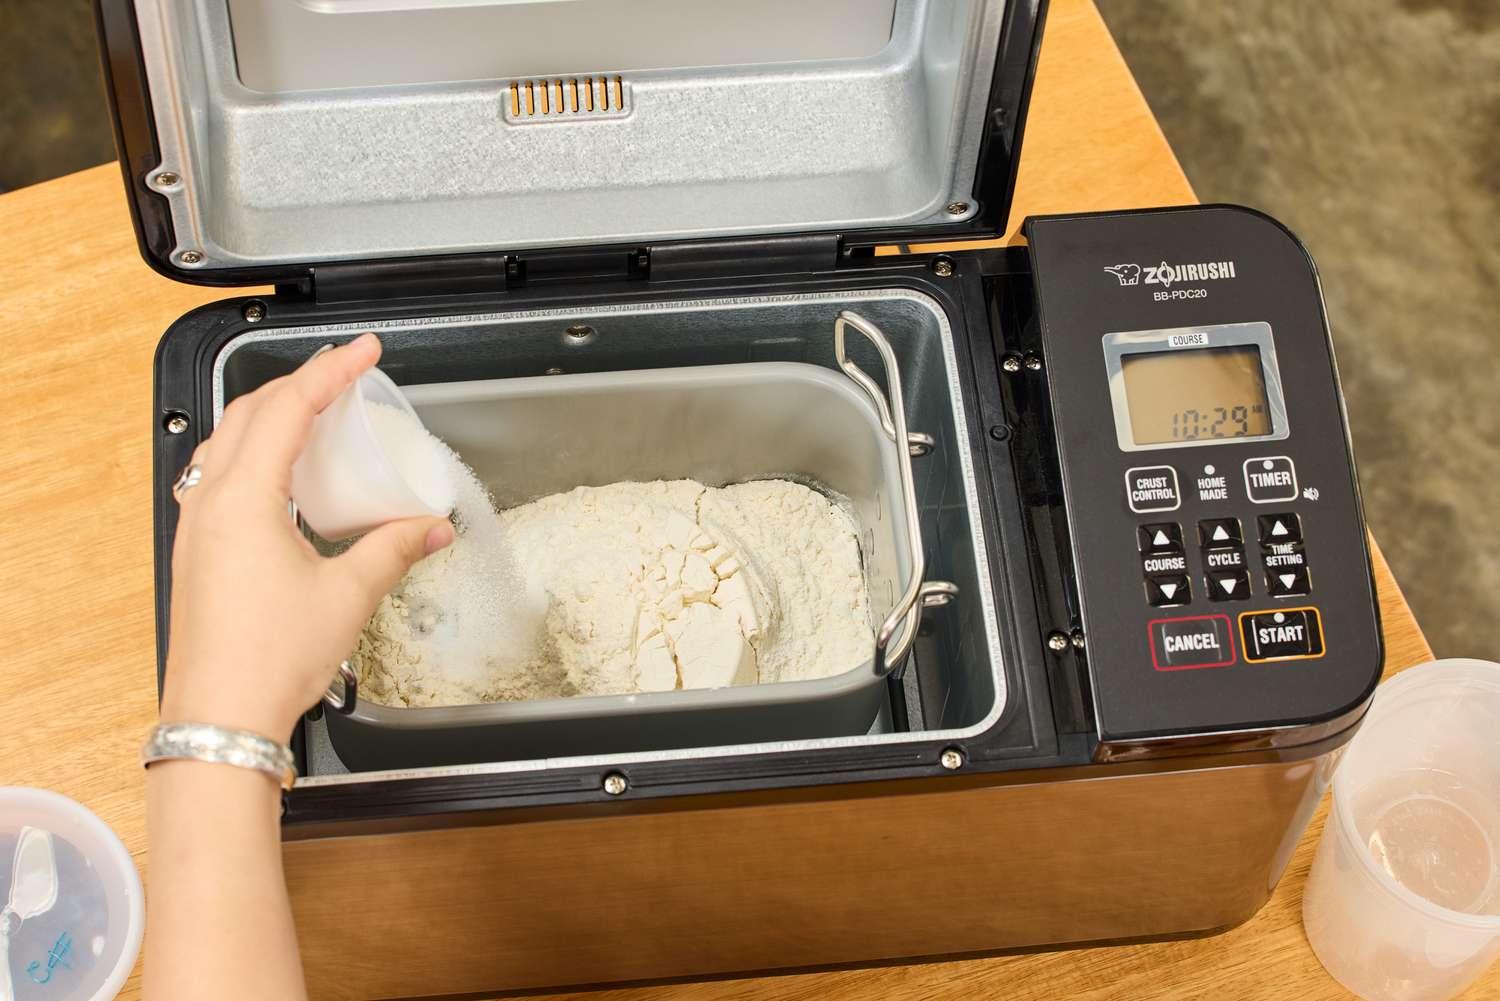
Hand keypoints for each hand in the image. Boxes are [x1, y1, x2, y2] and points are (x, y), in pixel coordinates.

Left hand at [161, 334, 453, 739]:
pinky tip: (280, 473)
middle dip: (301, 383)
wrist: (220, 718)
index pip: (288, 409)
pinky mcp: (197, 551)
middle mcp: (210, 503)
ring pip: (227, 441)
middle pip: (249, 412)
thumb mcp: (347, 595)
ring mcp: (196, 526)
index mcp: (243, 500)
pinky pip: (219, 476)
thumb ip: (393, 550)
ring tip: (315, 412)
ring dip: (271, 415)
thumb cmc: (267, 660)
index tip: (364, 352)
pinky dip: (253, 453)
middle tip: (346, 374)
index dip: (331, 372)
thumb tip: (431, 527)